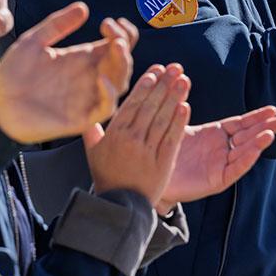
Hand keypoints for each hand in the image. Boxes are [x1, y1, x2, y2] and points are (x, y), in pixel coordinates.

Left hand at [0, 6, 135, 143]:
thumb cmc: (13, 74)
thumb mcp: (34, 42)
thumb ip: (57, 25)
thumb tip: (84, 7)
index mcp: (82, 58)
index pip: (115, 44)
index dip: (122, 33)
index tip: (110, 21)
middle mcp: (89, 76)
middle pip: (122, 61)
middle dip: (125, 44)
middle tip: (115, 33)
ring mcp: (87, 97)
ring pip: (120, 83)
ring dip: (124, 65)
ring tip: (116, 47)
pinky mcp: (81, 117)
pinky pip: (105, 108)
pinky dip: (110, 94)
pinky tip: (101, 78)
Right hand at [84, 64, 190, 206]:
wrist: (120, 207)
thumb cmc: (107, 178)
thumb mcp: (94, 153)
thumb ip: (92, 131)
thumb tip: (90, 112)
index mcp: (114, 134)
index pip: (133, 103)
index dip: (146, 85)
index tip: (156, 70)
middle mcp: (131, 139)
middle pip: (150, 106)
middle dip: (163, 84)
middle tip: (175, 67)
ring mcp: (147, 151)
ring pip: (162, 118)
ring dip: (174, 97)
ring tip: (184, 80)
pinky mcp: (162, 163)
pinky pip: (172, 138)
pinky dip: (179, 122)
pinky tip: (185, 106)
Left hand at [157, 104, 275, 208]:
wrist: (152, 175)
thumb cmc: (165, 148)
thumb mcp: (177, 124)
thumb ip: (181, 104)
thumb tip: (182, 77)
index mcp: (216, 134)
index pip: (240, 123)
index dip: (256, 116)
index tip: (272, 109)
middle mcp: (222, 149)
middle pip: (248, 136)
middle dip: (265, 128)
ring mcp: (221, 165)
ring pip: (244, 152)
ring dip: (258, 143)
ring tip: (271, 133)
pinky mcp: (217, 180)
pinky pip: (235, 169)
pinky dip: (246, 159)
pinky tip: (256, 150)